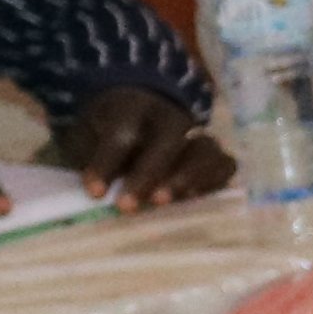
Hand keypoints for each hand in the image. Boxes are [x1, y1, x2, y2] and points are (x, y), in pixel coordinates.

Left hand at [49, 83, 231, 209]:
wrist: (139, 117)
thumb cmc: (106, 134)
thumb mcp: (87, 138)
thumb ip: (90, 161)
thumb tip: (93, 194)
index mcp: (131, 107)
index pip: (122, 132)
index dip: (108, 163)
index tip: (95, 192)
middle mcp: (170, 116)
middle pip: (167, 140)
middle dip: (148, 173)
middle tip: (128, 206)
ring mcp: (197, 133)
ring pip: (204, 149)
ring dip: (185, 177)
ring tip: (163, 203)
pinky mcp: (215, 154)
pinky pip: (225, 164)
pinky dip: (212, 181)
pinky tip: (192, 199)